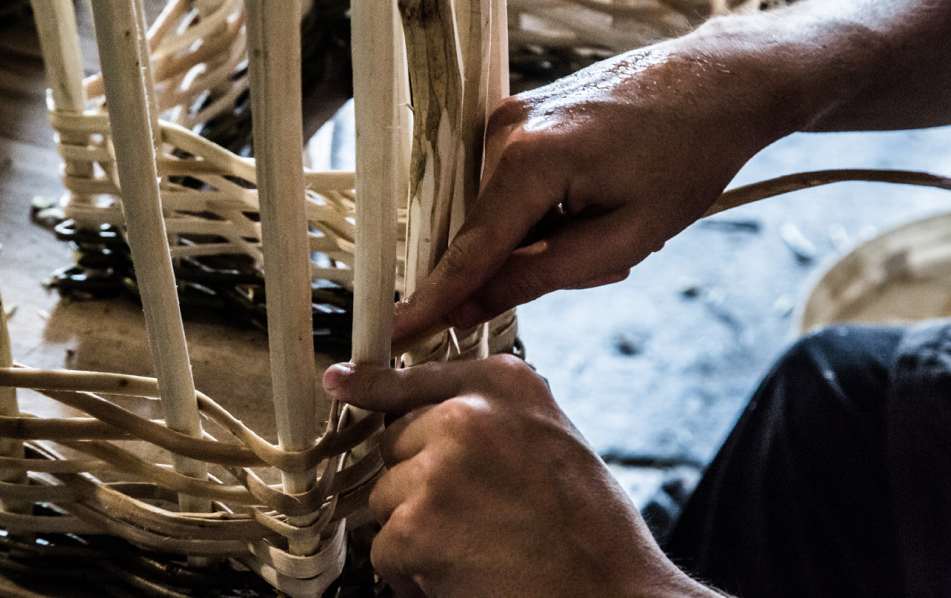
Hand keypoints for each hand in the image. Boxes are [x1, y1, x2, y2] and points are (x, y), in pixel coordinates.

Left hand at [323, 356, 717, 596]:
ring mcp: (440, 465)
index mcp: (506, 383)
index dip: (374, 384)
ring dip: (417, 529)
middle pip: (397, 444)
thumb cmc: (588, 527)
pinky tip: (462, 572)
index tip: (339, 381)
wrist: (611, 590)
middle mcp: (469, 413)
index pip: (417, 374)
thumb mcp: (548, 438)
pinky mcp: (418, 523)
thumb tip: (430, 416)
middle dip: (419, 483)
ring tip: (475, 545)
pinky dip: (413, 573)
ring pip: (388, 497)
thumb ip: (492, 416)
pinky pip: (386, 547)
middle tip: (470, 515)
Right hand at [392, 29, 798, 347]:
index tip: (394, 337)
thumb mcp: (625, 237)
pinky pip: (512, 184)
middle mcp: (503, 131)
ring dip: (543, 234)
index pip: (470, 250)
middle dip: (526, 262)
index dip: (435, 300)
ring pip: (502, 211)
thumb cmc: (687, 159)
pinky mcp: (519, 113)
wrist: (718, 81)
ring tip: (610, 216)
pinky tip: (597, 195)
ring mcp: (509, 116)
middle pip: (486, 232)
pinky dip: (545, 208)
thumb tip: (469, 307)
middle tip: (602, 258)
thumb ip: (540, 274)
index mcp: (529, 161)